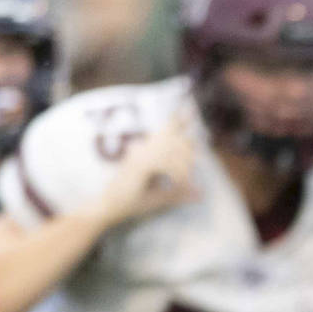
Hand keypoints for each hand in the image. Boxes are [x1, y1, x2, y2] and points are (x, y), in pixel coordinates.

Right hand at [94, 110, 199, 224]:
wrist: (110, 207)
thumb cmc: (133, 201)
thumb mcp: (162, 197)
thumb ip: (181, 193)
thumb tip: (202, 194)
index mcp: (147, 152)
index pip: (165, 132)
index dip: (177, 118)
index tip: (189, 104)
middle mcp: (143, 150)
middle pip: (170, 135)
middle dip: (188, 145)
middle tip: (197, 161)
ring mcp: (140, 156)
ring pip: (171, 152)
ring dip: (184, 168)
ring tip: (188, 182)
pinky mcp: (139, 165)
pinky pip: (164, 163)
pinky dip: (176, 174)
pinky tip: (180, 184)